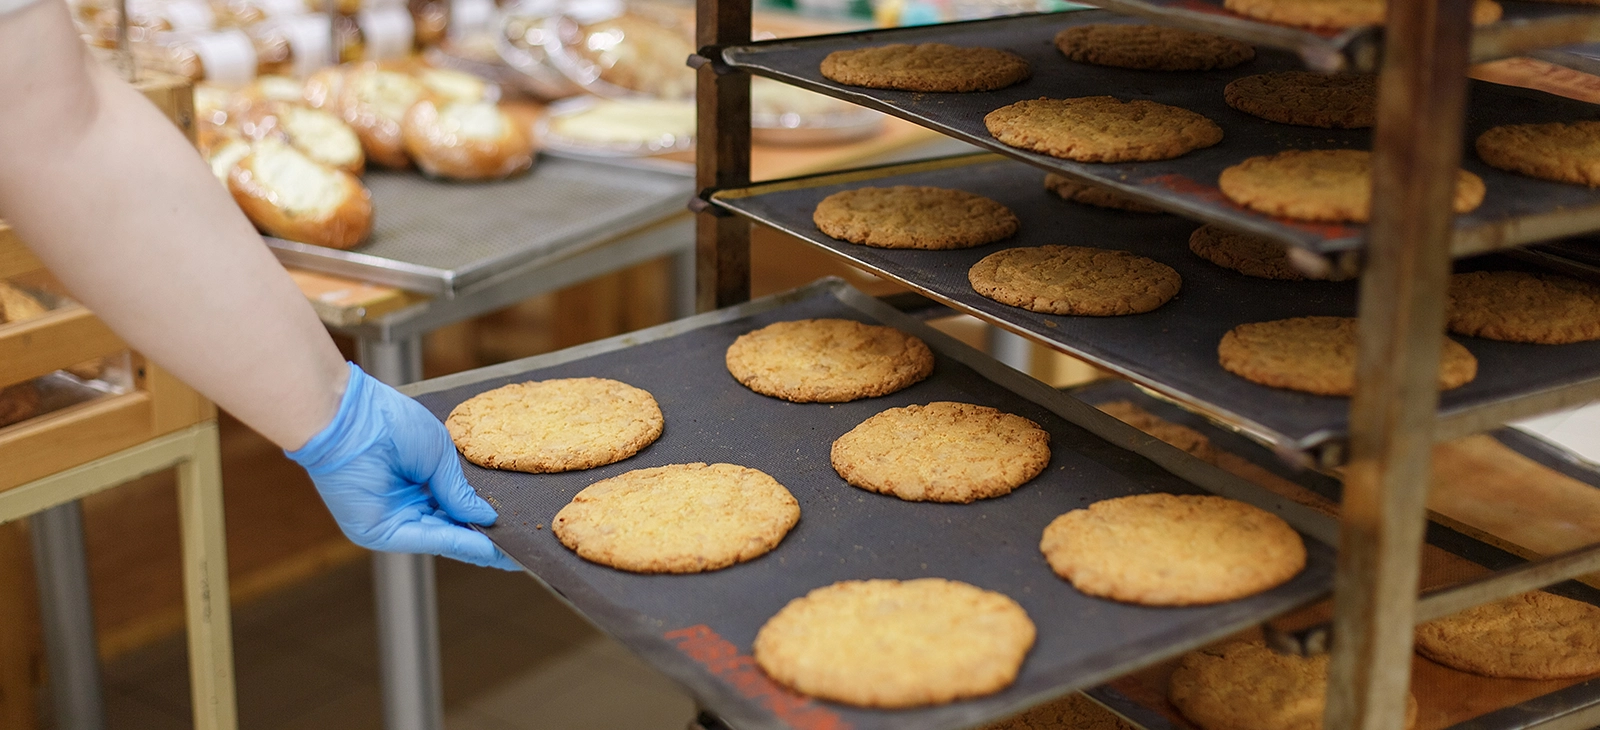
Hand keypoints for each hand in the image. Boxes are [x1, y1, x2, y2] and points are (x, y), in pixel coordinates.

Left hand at [287, 363, 518, 570]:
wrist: (349, 419)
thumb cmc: (389, 422)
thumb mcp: (439, 454)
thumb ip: (459, 490)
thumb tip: (485, 517)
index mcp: (416, 480)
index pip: (454, 507)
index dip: (482, 519)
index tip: (512, 529)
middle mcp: (405, 503)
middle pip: (451, 527)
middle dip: (484, 540)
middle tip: (517, 549)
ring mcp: (392, 519)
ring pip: (442, 537)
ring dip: (476, 546)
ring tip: (508, 552)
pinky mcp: (379, 531)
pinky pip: (425, 539)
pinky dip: (456, 544)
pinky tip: (484, 546)